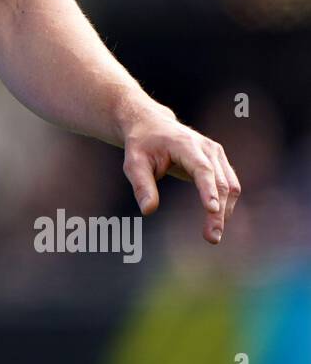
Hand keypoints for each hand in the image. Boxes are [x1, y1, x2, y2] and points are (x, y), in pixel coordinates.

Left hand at [121, 107, 240, 243]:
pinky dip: (227, 204)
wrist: (152, 125)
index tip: (211, 209)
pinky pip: (230, 185)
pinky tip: (217, 222)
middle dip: (218, 211)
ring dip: (225, 212)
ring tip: (213, 235)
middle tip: (212, 238)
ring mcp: (216, 154)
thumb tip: (148, 211)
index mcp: (185, 144)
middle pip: (220, 182)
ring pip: (230, 186)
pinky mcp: (220, 162)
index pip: (202, 168)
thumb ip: (141, 185)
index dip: (208, 189)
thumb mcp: (133, 163)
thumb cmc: (142, 145)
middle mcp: (207, 148)